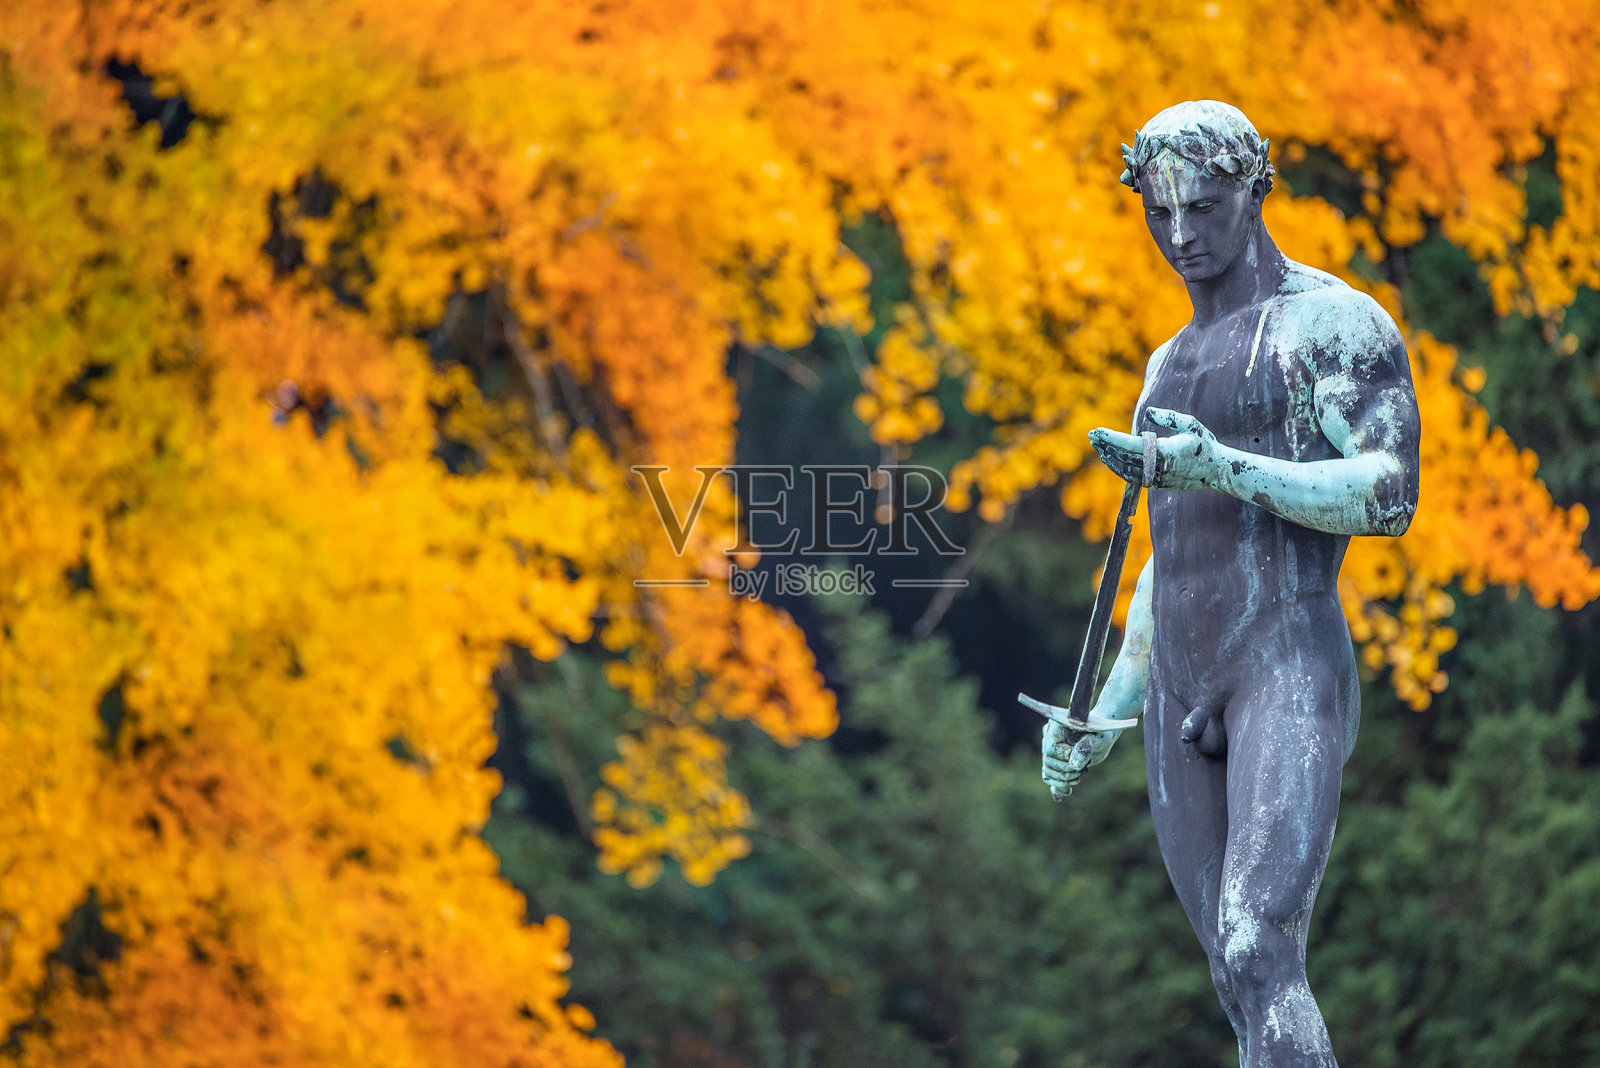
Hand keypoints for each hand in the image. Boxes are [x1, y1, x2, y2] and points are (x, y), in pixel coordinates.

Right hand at [1041, 716, 1122, 798]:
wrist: (1102, 737)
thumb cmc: (1100, 733)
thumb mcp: (1096, 738)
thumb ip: (1085, 748)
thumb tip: (1075, 765)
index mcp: (1056, 728)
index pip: (1051, 748)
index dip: (1065, 758)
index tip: (1083, 761)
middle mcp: (1049, 740)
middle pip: (1048, 762)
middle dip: (1067, 770)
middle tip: (1085, 768)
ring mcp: (1051, 753)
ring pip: (1047, 772)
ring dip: (1065, 779)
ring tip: (1081, 774)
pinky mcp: (1055, 764)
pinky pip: (1050, 779)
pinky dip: (1059, 787)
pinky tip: (1068, 793)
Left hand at [1088, 407, 1223, 490]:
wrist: (1218, 471)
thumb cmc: (1206, 444)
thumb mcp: (1191, 424)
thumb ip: (1169, 417)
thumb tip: (1147, 411)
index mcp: (1166, 451)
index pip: (1131, 445)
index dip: (1111, 438)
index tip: (1096, 431)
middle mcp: (1159, 468)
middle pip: (1124, 458)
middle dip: (1106, 446)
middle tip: (1092, 435)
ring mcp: (1157, 479)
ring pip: (1125, 471)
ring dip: (1110, 458)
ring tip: (1098, 446)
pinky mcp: (1158, 486)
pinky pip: (1133, 477)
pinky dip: (1120, 468)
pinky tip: (1112, 459)